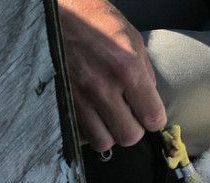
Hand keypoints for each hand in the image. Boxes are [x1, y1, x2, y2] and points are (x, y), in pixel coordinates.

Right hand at [59, 0, 165, 150]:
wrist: (55, 11)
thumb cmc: (96, 20)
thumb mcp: (132, 39)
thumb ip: (145, 74)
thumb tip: (150, 102)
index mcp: (128, 70)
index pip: (152, 118)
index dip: (154, 120)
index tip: (149, 115)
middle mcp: (103, 87)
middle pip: (129, 136)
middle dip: (133, 129)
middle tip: (129, 116)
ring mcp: (78, 96)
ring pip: (102, 142)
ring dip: (109, 133)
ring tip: (108, 117)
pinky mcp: (59, 101)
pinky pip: (78, 133)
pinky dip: (87, 130)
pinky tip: (90, 115)